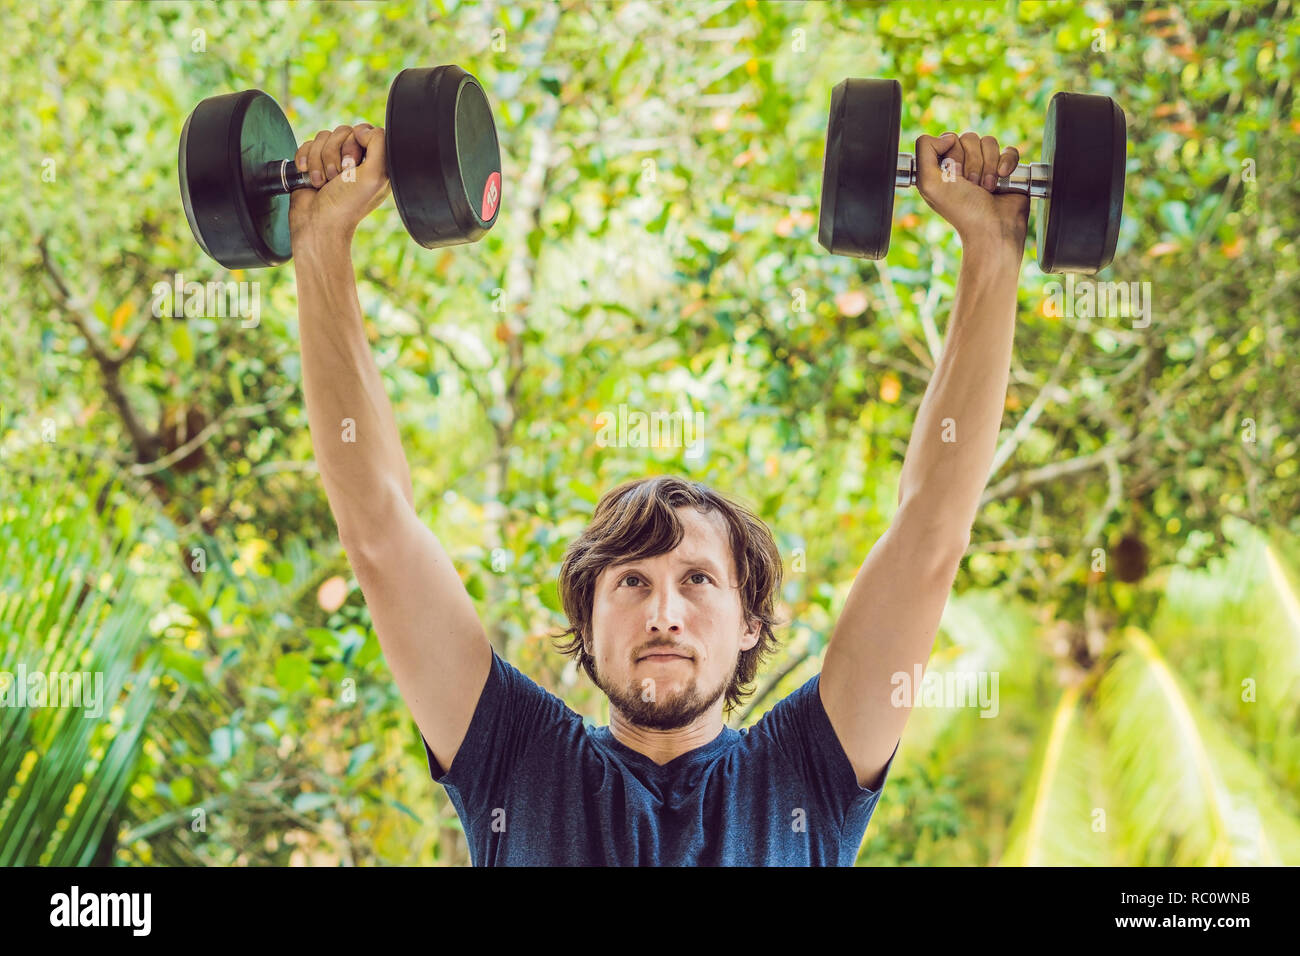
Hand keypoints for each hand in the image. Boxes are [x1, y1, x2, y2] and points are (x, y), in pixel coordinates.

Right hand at [288, 123, 391, 247]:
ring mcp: (333, 161)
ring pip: (323, 136)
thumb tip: (361, 130)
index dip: (356, 143)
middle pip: (343, 130)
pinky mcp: (313, 163)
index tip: (352, 167)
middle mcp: (356, 160)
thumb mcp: (375, 175)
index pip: (366, 130)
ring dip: (319, 160)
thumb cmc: (347, 204)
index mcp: (376, 163)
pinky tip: (308, 177)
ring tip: (322, 182)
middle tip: (337, 178)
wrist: (316, 222)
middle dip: (335, 154)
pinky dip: (305, 160)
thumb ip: (379, 144)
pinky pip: (307, 144)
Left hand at [913, 130, 1029, 254]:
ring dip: (988, 167)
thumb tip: (946, 136)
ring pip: (989, 142)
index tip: (953, 178)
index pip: (949, 138)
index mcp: (943, 167)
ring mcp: (986, 165)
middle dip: (971, 164)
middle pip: (969, 138)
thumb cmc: (962, 210)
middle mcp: (963, 165)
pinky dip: (1007, 163)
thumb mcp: (929, 183)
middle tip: (971, 186)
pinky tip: (1003, 179)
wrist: (992, 228)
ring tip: (986, 188)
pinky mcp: (1007, 168)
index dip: (953, 156)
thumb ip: (924, 151)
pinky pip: (1010, 150)